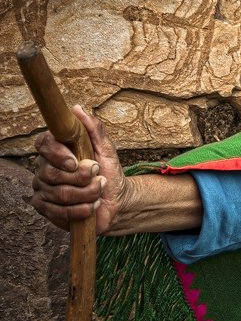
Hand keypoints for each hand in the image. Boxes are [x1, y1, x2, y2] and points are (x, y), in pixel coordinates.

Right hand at [30, 105, 129, 234]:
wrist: (117, 200)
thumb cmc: (110, 172)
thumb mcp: (107, 149)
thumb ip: (93, 129)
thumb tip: (77, 109)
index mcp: (56, 150)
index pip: (43, 144)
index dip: (58, 154)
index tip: (76, 161)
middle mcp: (44, 169)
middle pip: (51, 173)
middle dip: (81, 177)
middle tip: (98, 176)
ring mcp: (43, 190)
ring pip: (58, 193)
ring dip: (87, 193)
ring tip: (99, 190)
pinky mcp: (46, 209)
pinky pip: (58, 211)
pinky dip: (81, 209)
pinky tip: (91, 206)